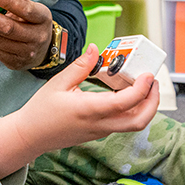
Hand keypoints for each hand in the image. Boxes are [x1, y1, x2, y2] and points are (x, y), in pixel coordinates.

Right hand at [0, 45, 159, 176]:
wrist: (31, 136)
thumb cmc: (41, 111)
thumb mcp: (58, 83)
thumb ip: (80, 66)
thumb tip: (95, 49)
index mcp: (89, 110)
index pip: (126, 102)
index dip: (142, 89)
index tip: (148, 75)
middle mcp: (99, 124)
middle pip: (139, 121)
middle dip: (153, 103)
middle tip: (154, 83)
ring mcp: (101, 131)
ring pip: (133, 124)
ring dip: (144, 106)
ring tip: (143, 85)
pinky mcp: (99, 133)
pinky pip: (122, 123)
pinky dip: (132, 109)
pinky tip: (126, 92)